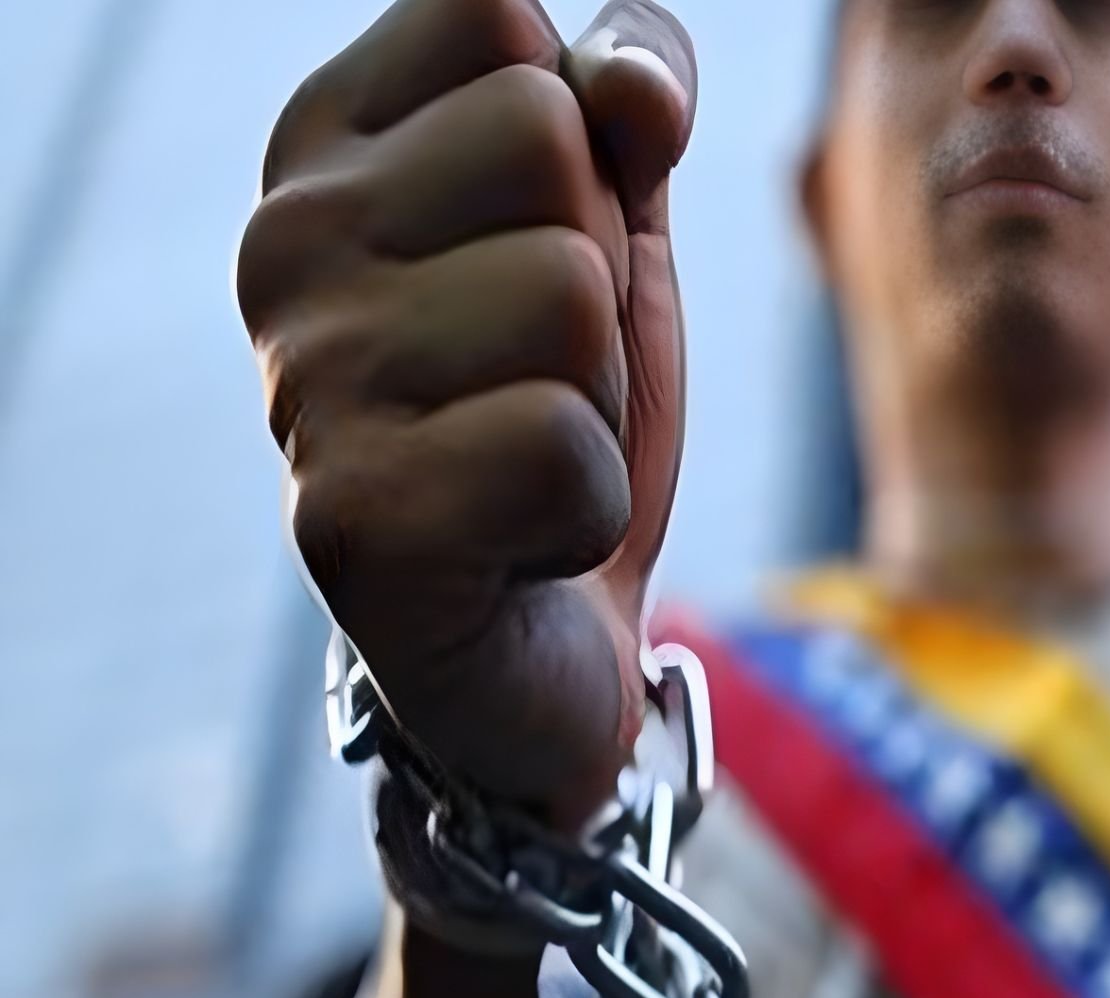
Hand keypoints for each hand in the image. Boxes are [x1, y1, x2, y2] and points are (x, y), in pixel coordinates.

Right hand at [237, 0, 696, 826]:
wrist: (545, 628)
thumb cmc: (568, 399)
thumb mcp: (620, 221)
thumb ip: (628, 101)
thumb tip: (631, 83)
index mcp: (330, 142)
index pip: (496, 14)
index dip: (588, 135)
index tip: (543, 240)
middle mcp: (282, 245)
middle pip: (545, 144)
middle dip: (601, 275)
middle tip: (545, 370)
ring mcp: (301, 382)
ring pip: (566, 297)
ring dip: (598, 395)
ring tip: (527, 450)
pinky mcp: (350, 523)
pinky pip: (565, 448)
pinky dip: (588, 507)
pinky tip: (517, 537)